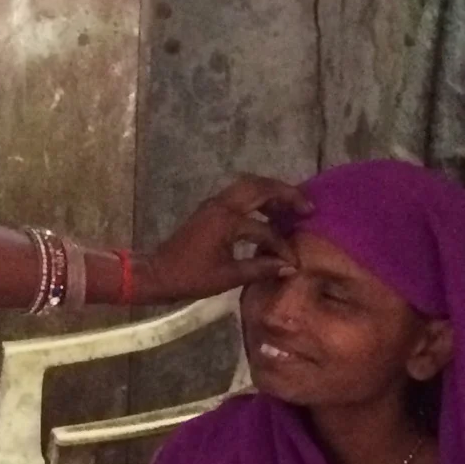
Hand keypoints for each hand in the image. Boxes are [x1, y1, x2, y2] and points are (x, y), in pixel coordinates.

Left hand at [137, 175, 310, 302]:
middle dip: (285, 193)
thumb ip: (260, 269)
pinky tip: (269, 213)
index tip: (294, 261)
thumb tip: (290, 268)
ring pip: (248, 186)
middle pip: (259, 187)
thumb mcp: (228, 277)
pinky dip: (257, 198)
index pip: (264, 230)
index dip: (282, 246)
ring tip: (291, 207)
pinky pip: (239, 195)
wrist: (157, 273)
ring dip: (271, 192)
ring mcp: (214, 204)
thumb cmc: (190, 277)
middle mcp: (221, 205)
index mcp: (226, 221)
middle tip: (306, 207)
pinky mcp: (210, 209)